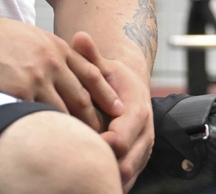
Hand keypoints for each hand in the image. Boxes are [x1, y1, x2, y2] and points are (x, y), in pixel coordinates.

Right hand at [0, 15, 124, 130]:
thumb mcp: (33, 38)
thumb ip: (52, 54)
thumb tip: (66, 72)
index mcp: (57, 48)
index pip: (91, 74)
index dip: (107, 94)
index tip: (119, 109)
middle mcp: (51, 62)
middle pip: (81, 96)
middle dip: (94, 118)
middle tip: (105, 135)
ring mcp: (35, 77)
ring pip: (62, 110)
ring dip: (72, 129)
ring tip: (82, 144)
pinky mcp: (17, 91)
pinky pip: (37, 116)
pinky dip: (46, 130)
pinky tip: (53, 141)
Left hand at [73, 32, 153, 191]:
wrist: (132, 90)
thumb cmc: (114, 79)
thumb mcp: (103, 66)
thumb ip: (91, 55)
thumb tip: (79, 36)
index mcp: (137, 112)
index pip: (120, 138)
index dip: (99, 147)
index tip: (75, 148)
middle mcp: (145, 134)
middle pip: (125, 164)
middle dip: (101, 168)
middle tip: (71, 170)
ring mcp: (142, 152)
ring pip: (127, 176)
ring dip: (105, 179)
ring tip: (77, 180)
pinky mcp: (137, 163)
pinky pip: (126, 181)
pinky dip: (108, 183)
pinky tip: (87, 183)